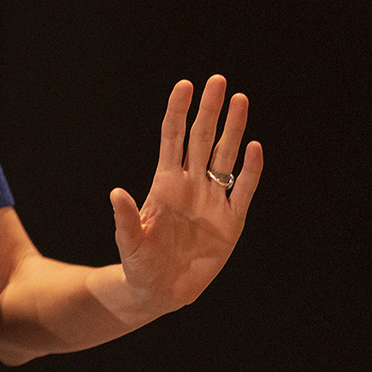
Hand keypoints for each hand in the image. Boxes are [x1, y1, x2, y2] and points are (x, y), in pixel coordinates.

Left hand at [110, 74, 263, 316]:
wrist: (161, 291)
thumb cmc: (139, 264)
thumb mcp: (129, 242)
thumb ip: (126, 219)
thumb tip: (116, 194)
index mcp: (164, 184)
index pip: (173, 139)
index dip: (178, 111)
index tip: (185, 85)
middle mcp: (191, 185)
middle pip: (202, 139)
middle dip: (209, 110)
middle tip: (218, 81)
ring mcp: (213, 201)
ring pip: (225, 157)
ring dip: (233, 130)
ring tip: (240, 100)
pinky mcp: (232, 222)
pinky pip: (244, 190)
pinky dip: (251, 170)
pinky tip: (255, 147)